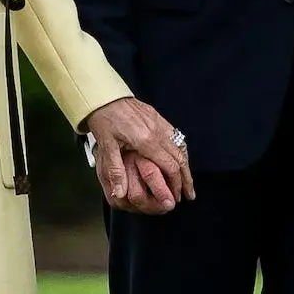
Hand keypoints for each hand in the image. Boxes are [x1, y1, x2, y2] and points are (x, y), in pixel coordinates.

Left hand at [84, 98, 192, 213]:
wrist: (104, 96)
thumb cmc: (104, 120)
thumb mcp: (106, 147)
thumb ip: (115, 171)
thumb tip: (119, 194)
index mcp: (146, 141)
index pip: (170, 167)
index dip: (176, 184)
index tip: (177, 197)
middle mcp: (158, 132)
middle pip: (180, 159)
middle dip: (186, 178)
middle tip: (189, 194)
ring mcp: (160, 123)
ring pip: (181, 148)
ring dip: (186, 166)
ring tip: (188, 180)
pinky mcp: (158, 118)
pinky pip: (176, 137)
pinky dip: (181, 151)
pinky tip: (180, 159)